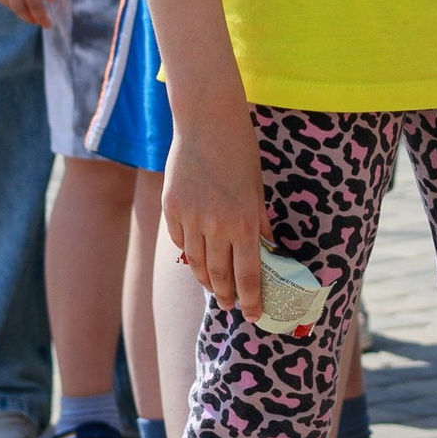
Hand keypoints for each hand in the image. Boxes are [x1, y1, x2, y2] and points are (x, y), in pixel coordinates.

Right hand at [0, 0, 58, 24]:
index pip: (35, 4)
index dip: (41, 17)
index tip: (48, 24)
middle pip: (19, 7)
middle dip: (30, 18)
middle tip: (39, 21)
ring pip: (7, 2)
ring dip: (18, 11)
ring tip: (28, 13)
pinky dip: (5, 1)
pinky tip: (13, 1)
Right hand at [163, 112, 269, 321]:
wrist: (207, 122)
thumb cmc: (240, 152)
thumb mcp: (257, 189)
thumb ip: (258, 224)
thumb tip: (266, 251)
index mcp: (244, 223)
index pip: (248, 275)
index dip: (251, 300)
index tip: (252, 315)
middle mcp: (216, 226)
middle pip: (219, 275)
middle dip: (226, 295)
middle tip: (229, 305)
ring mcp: (190, 218)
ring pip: (195, 262)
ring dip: (205, 280)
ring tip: (214, 289)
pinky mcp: (171, 208)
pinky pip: (180, 240)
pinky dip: (188, 251)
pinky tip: (195, 257)